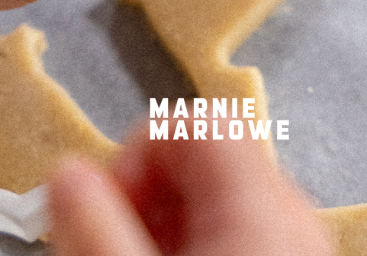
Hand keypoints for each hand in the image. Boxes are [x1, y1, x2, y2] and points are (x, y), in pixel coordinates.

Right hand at [49, 126, 334, 255]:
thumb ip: (94, 224)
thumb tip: (63, 172)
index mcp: (259, 199)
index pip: (191, 122)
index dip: (134, 151)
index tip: (102, 197)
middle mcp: (292, 213)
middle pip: (205, 157)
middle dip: (147, 193)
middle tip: (115, 239)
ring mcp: (304, 243)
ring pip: (224, 199)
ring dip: (170, 222)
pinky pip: (247, 231)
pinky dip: (204, 243)